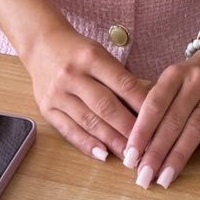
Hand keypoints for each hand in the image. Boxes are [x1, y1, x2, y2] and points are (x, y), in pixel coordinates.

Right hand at [22, 27, 149, 161]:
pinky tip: (101, 154)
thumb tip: (145, 107)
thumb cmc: (78, 51)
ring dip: (111, 141)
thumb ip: (119, 78)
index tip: (158, 121)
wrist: (41, 44)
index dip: (141, 104)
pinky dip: (86, 143)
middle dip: (128, 129)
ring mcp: (57, 93)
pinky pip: (68, 130)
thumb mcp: (101, 54)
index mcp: (91, 57)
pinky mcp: (46, 108)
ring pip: (88, 121)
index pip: (122, 84)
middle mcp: (72, 75)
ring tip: (128, 155)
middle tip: (146, 146)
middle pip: (105, 106)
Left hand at [124, 48, 199, 187]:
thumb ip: (157, 105)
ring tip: (166, 178)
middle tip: (144, 176)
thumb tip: (136, 144)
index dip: (141, 132)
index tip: (130, 157)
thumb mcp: (172, 80)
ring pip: (197, 126)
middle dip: (157, 151)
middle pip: (174, 119)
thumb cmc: (191, 77)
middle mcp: (196, 80)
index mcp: (174, 74)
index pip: (154, 104)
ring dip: (180, 155)